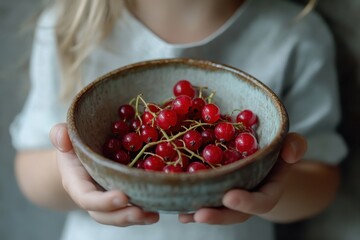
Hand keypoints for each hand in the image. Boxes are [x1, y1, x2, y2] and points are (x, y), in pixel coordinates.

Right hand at [50, 123, 158, 225]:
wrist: (82, 155)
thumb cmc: (75, 144)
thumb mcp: (66, 136)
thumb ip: (60, 134)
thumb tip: (63, 138)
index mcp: (77, 183)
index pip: (87, 197)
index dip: (103, 201)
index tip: (122, 197)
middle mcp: (92, 196)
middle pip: (104, 214)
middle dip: (122, 215)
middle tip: (140, 212)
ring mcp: (107, 199)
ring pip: (118, 216)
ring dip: (136, 218)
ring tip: (153, 215)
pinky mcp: (122, 197)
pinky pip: (130, 209)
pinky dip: (144, 213)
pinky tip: (159, 209)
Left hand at [179, 132, 306, 223]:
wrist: (262, 159)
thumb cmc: (276, 153)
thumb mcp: (288, 146)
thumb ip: (294, 146)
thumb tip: (289, 151)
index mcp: (267, 191)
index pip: (260, 201)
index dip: (246, 203)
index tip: (230, 197)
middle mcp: (247, 199)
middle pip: (234, 213)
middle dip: (218, 215)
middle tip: (201, 214)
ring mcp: (230, 198)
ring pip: (216, 209)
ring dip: (199, 214)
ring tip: (185, 214)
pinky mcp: (216, 193)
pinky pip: (204, 201)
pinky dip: (190, 207)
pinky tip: (178, 210)